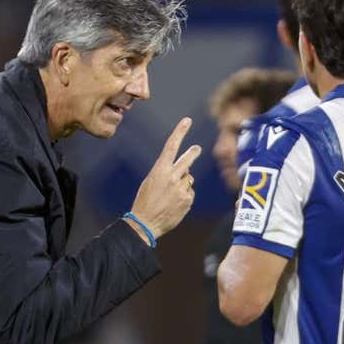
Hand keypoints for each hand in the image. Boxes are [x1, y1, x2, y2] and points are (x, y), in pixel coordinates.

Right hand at [129, 118, 201, 241]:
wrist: (146, 222)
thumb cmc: (145, 201)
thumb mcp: (151, 182)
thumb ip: (167, 173)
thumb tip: (186, 171)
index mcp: (159, 170)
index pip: (171, 146)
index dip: (180, 132)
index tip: (187, 121)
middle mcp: (172, 177)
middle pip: (187, 160)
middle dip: (193, 153)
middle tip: (197, 148)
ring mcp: (181, 188)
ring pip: (188, 179)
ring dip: (183, 184)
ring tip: (170, 196)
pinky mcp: (187, 199)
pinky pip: (190, 192)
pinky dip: (184, 196)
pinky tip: (174, 204)